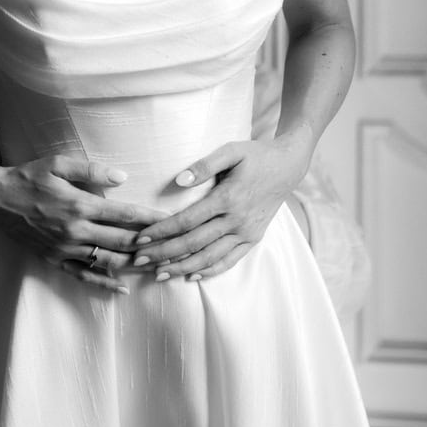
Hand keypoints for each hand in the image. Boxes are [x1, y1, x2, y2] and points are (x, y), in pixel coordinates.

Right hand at [0, 150, 164, 294]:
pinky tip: (123, 288)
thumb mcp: (57, 163)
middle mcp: (75, 231)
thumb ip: (91, 170)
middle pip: (121, 241)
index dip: (150, 218)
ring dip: (133, 265)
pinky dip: (104, 284)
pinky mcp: (54, 259)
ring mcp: (64, 249)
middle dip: (150, 246)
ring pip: (107, 261)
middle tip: (174, 248)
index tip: (171, 220)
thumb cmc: (28, 176)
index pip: (124, 214)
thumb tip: (122, 177)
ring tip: (158, 267)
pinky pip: (83, 276)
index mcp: (79, 205)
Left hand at [132, 133, 310, 281]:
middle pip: (193, 243)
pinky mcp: (253, 239)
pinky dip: (210, 271)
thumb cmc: (256, 155)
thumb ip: (204, 165)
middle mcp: (237, 220)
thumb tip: (178, 181)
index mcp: (228, 198)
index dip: (162, 231)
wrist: (288, 167)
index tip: (141, 238)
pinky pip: (229, 261)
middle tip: (138, 261)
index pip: (187, 221)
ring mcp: (246, 232)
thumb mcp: (232, 150)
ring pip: (209, 257)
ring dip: (182, 267)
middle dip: (163, 254)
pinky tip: (191, 275)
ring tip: (158, 274)